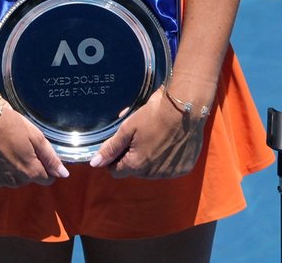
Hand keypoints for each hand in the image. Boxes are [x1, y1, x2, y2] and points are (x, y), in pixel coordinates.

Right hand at [0, 106, 68, 187]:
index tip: (39, 154)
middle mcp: (14, 181)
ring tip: (4, 148)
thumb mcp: (36, 136)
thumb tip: (64, 174)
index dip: (46, 167)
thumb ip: (50, 158)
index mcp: (30, 170)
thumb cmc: (9, 124)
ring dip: (11, 169)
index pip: (47, 179)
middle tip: (20, 145)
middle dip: (28, 166)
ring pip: (11, 179)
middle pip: (28, 178)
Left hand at [89, 89, 205, 178]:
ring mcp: (170, 172)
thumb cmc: (154, 114)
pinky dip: (169, 158)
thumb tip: (94, 164)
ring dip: (152, 159)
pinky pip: (170, 168)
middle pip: (135, 170)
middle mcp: (153, 173)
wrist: (187, 107)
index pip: (116, 171)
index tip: (122, 144)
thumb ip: (111, 147)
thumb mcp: (128, 127)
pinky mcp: (184, 167)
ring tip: (158, 138)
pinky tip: (172, 142)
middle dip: (135, 157)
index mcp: (136, 164)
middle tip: (141, 137)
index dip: (115, 158)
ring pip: (153, 170)